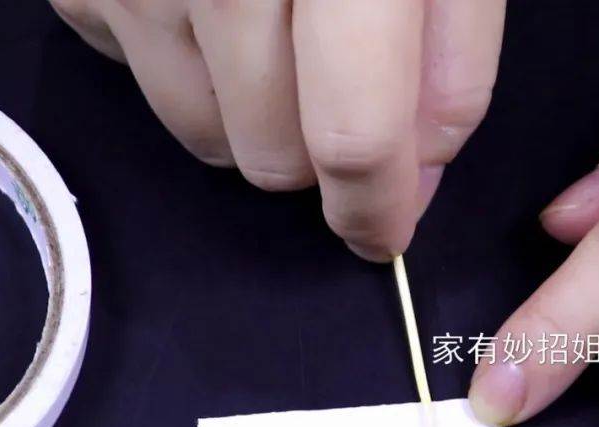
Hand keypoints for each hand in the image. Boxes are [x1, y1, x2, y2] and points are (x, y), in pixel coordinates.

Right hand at [48, 0, 504, 260]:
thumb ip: (453, 55)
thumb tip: (421, 170)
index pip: (351, 134)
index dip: (375, 207)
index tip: (387, 232)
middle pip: (269, 154)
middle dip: (324, 159)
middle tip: (348, 97)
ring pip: (203, 135)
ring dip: (259, 121)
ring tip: (285, 39)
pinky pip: (145, 79)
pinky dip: (195, 67)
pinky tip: (220, 2)